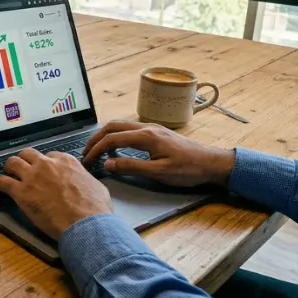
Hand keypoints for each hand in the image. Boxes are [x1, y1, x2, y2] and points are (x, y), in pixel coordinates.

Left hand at [0, 149, 112, 238]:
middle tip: (24, 171)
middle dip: (25, 161)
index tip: (44, 172)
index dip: (45, 164)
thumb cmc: (95, 208)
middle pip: (28, 154)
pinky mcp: (21, 192)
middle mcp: (46, 164)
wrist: (85, 223)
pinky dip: (0, 184)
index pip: (49, 156)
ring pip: (12, 163)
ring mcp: (32, 177)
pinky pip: (3, 182)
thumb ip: (85, 180)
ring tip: (9, 176)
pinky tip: (1, 188)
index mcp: (66, 161)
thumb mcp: (96, 185)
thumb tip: (86, 184)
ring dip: (10, 169)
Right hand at [81, 121, 235, 187]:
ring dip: (106, 136)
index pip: (112, 139)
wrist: (211, 163)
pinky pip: (129, 129)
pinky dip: (116, 136)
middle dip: (96, 139)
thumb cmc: (188, 169)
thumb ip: (131, 167)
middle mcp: (147, 127)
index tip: (87, 161)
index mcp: (146, 136)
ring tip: (97, 151)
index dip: (96, 150)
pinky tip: (117, 149)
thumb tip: (107, 164)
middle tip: (86, 153)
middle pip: (112, 126)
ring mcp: (152, 128)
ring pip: (120, 125)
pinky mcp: (156, 132)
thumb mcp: (158, 172)